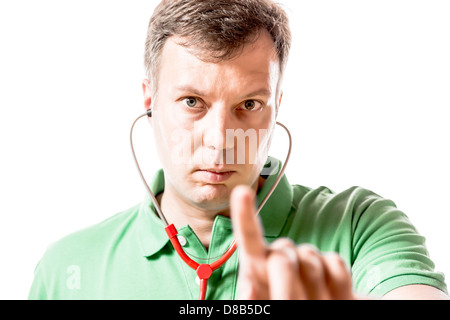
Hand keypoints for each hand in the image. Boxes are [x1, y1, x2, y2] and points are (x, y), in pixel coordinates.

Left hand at [230, 185, 355, 299]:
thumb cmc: (287, 311)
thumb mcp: (267, 306)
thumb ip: (256, 297)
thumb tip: (250, 288)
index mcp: (256, 270)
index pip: (249, 239)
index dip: (245, 216)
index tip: (242, 193)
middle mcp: (280, 260)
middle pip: (281, 252)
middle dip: (286, 283)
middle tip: (288, 305)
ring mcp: (308, 262)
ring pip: (310, 256)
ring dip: (313, 287)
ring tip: (313, 303)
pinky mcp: (334, 267)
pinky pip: (336, 264)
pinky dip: (337, 285)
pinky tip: (333, 297)